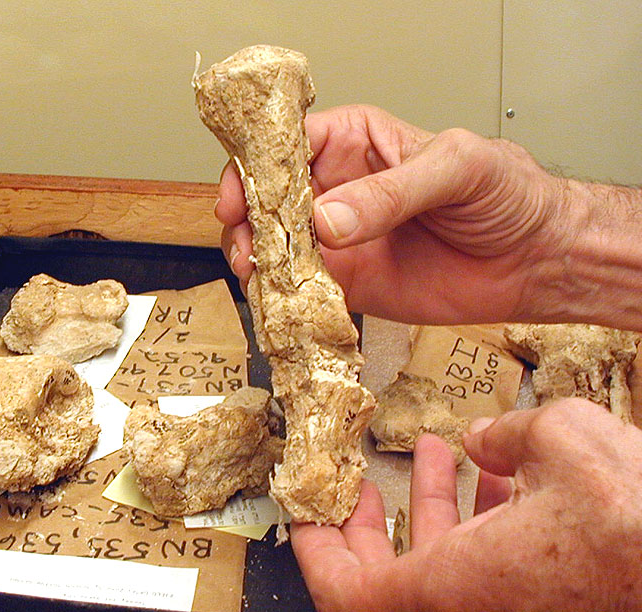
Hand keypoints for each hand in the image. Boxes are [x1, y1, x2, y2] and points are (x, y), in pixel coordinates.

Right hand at [216, 105, 578, 323]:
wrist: (536, 260)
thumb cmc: (507, 194)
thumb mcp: (456, 169)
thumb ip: (391, 191)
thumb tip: (328, 219)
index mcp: (356, 142)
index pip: (289, 143)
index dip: (257, 165)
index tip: (242, 194)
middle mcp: (339, 190)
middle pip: (270, 198)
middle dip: (248, 219)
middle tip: (247, 243)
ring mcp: (340, 240)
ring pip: (278, 246)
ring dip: (259, 260)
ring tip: (260, 273)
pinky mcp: (350, 284)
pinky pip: (304, 289)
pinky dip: (285, 297)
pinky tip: (280, 302)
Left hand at [290, 399, 641, 611]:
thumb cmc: (637, 523)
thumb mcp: (559, 441)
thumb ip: (506, 434)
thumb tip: (486, 438)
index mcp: (447, 592)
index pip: (343, 594)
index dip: (316, 551)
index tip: (309, 511)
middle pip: (386, 585)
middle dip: (371, 528)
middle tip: (364, 487)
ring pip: (444, 571)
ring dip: (434, 510)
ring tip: (439, 453)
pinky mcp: (543, 609)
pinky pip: (489, 570)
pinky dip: (483, 525)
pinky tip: (502, 477)